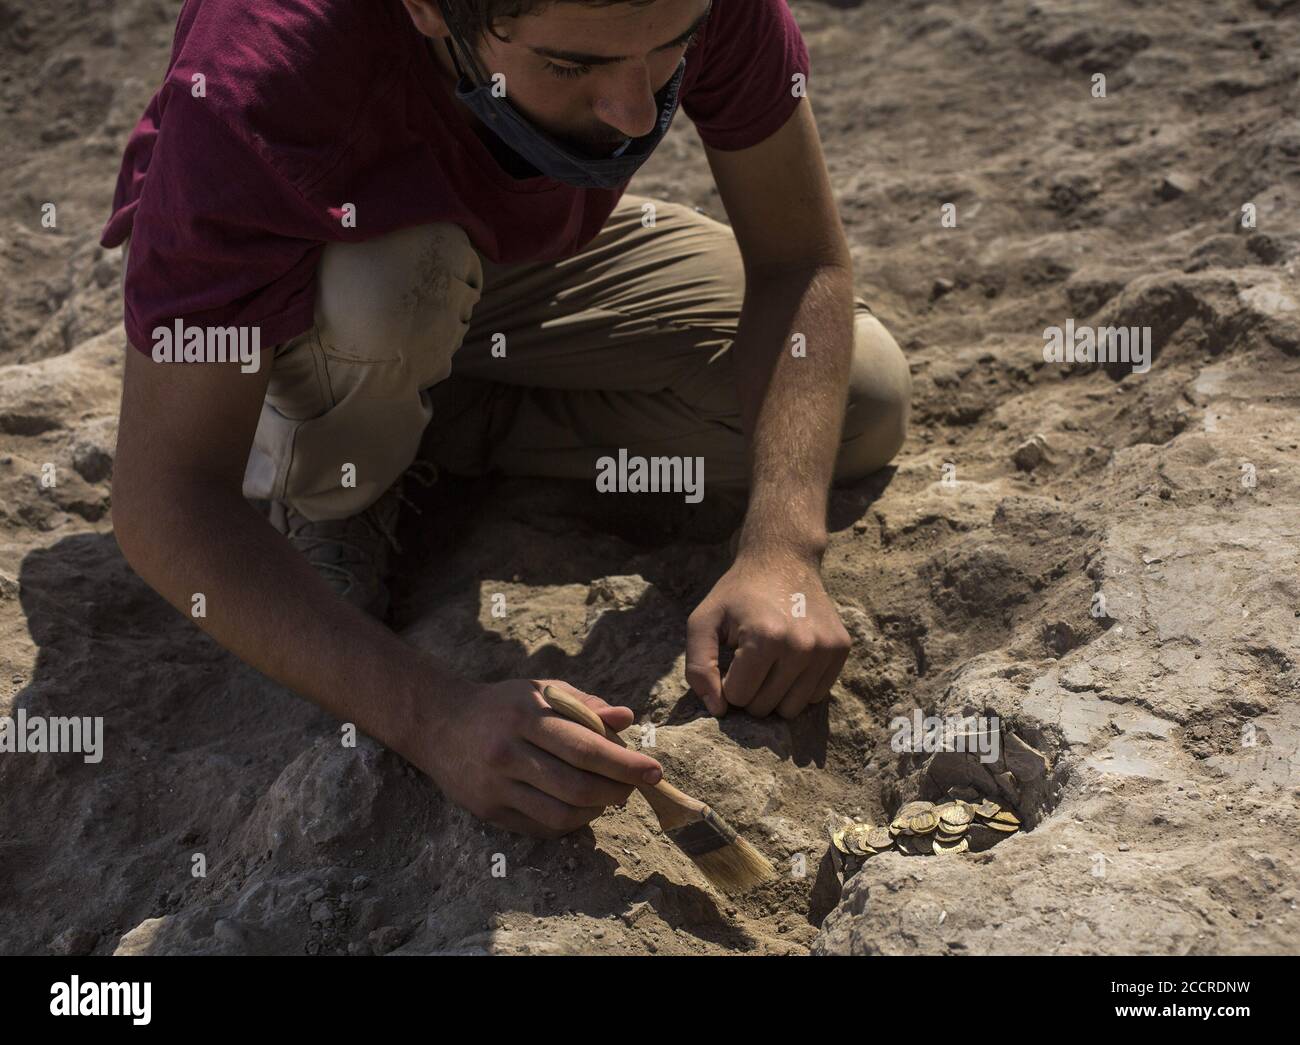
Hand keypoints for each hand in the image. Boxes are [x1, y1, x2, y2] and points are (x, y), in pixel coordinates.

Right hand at [413, 677, 663, 837]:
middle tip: (633, 787)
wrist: (439, 723)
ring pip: (561, 814)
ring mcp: (495, 785)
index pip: (586, 747)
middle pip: (576, 786)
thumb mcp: (542, 690)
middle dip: (616, 791)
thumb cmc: (503, 705)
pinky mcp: (488, 811)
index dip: (625, 763)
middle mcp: (508, 752)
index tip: (654, 771)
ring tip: (608, 797)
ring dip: (596, 811)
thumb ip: (586, 705)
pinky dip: (570, 823)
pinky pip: (541, 827)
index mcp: (526, 716)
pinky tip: (580, 808)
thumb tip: (626, 719)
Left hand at [685, 548, 849, 719]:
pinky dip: (798, 686)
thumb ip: (698, 666)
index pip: (737, 698)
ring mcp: (826, 649)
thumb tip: (718, 710)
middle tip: (749, 658)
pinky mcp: (841, 649)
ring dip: (774, 694)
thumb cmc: (738, 594)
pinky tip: (790, 659)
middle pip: (764, 707)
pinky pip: (815, 696)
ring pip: (791, 709)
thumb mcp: (703, 621)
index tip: (732, 656)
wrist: (783, 560)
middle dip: (750, 690)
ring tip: (769, 661)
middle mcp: (801, 646)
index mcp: (764, 638)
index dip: (728, 681)